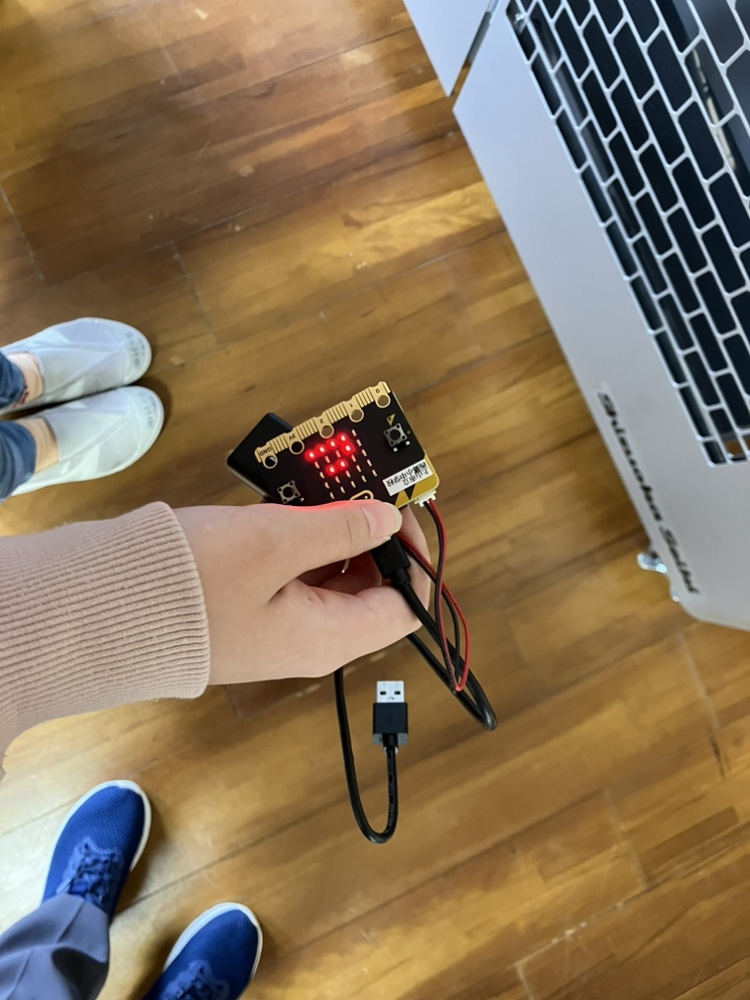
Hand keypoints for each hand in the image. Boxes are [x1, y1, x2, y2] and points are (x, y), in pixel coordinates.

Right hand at [175, 501, 430, 684]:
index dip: (412, 555)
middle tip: (355, 487)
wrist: (95, 614)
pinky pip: (291, 573)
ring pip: (328, 576)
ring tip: (319, 488)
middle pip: (370, 588)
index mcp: (328, 638)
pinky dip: (296, 538)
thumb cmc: (188, 585)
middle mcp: (309, 639)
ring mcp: (275, 625)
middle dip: (371, 535)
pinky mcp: (245, 609)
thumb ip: (339, 528)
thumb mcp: (274, 543)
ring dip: (331, 531)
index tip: (395, 508)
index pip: (405, 606)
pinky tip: (284, 503)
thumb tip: (388, 518)